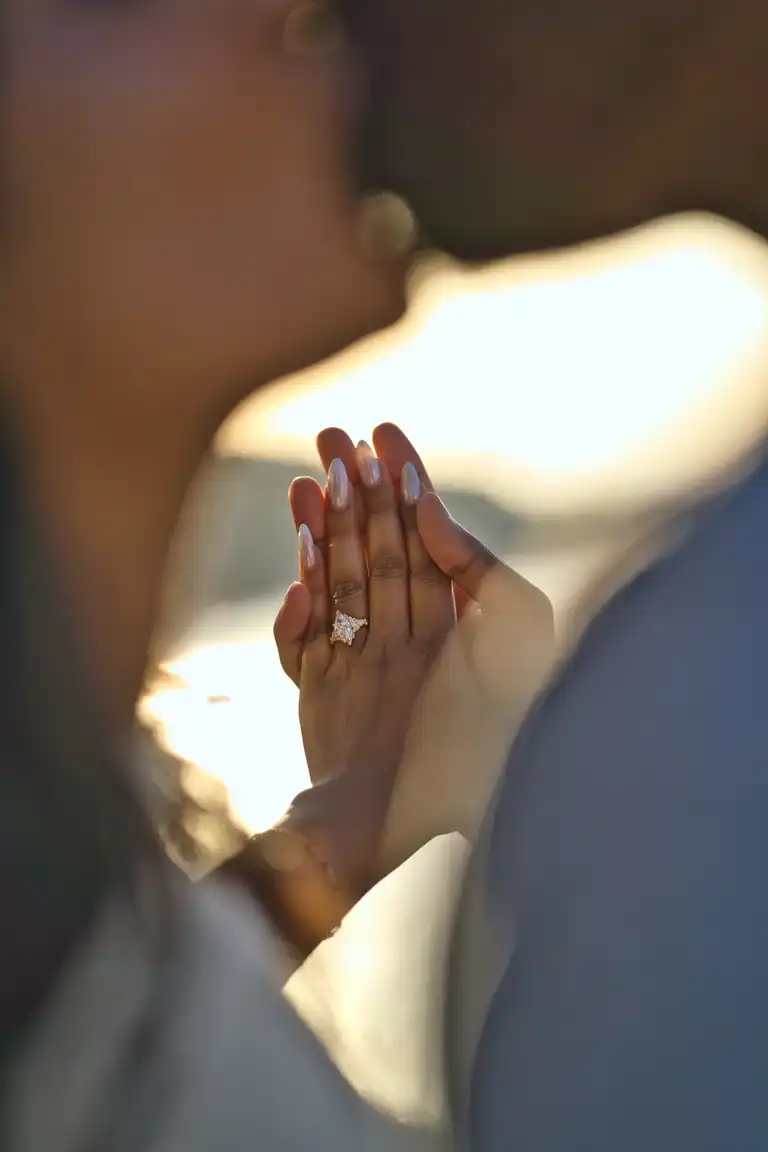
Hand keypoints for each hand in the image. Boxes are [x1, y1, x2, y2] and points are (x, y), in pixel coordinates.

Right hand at [273, 430, 454, 898]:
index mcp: (454, 621)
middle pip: (375, 548)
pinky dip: (295, 611)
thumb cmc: (490, 734)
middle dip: (356, 490)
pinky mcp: (322, 698)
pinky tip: (299, 579)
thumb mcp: (518, 636)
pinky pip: (303, 644)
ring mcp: (361, 665)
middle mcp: (406, 635)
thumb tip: (430, 514)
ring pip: (336, 583)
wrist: (432, 825)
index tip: (384, 432)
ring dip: (319, 532)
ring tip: (303, 482)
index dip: (405, 484)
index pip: (423, 536)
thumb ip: (480, 568)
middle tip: (331, 434)